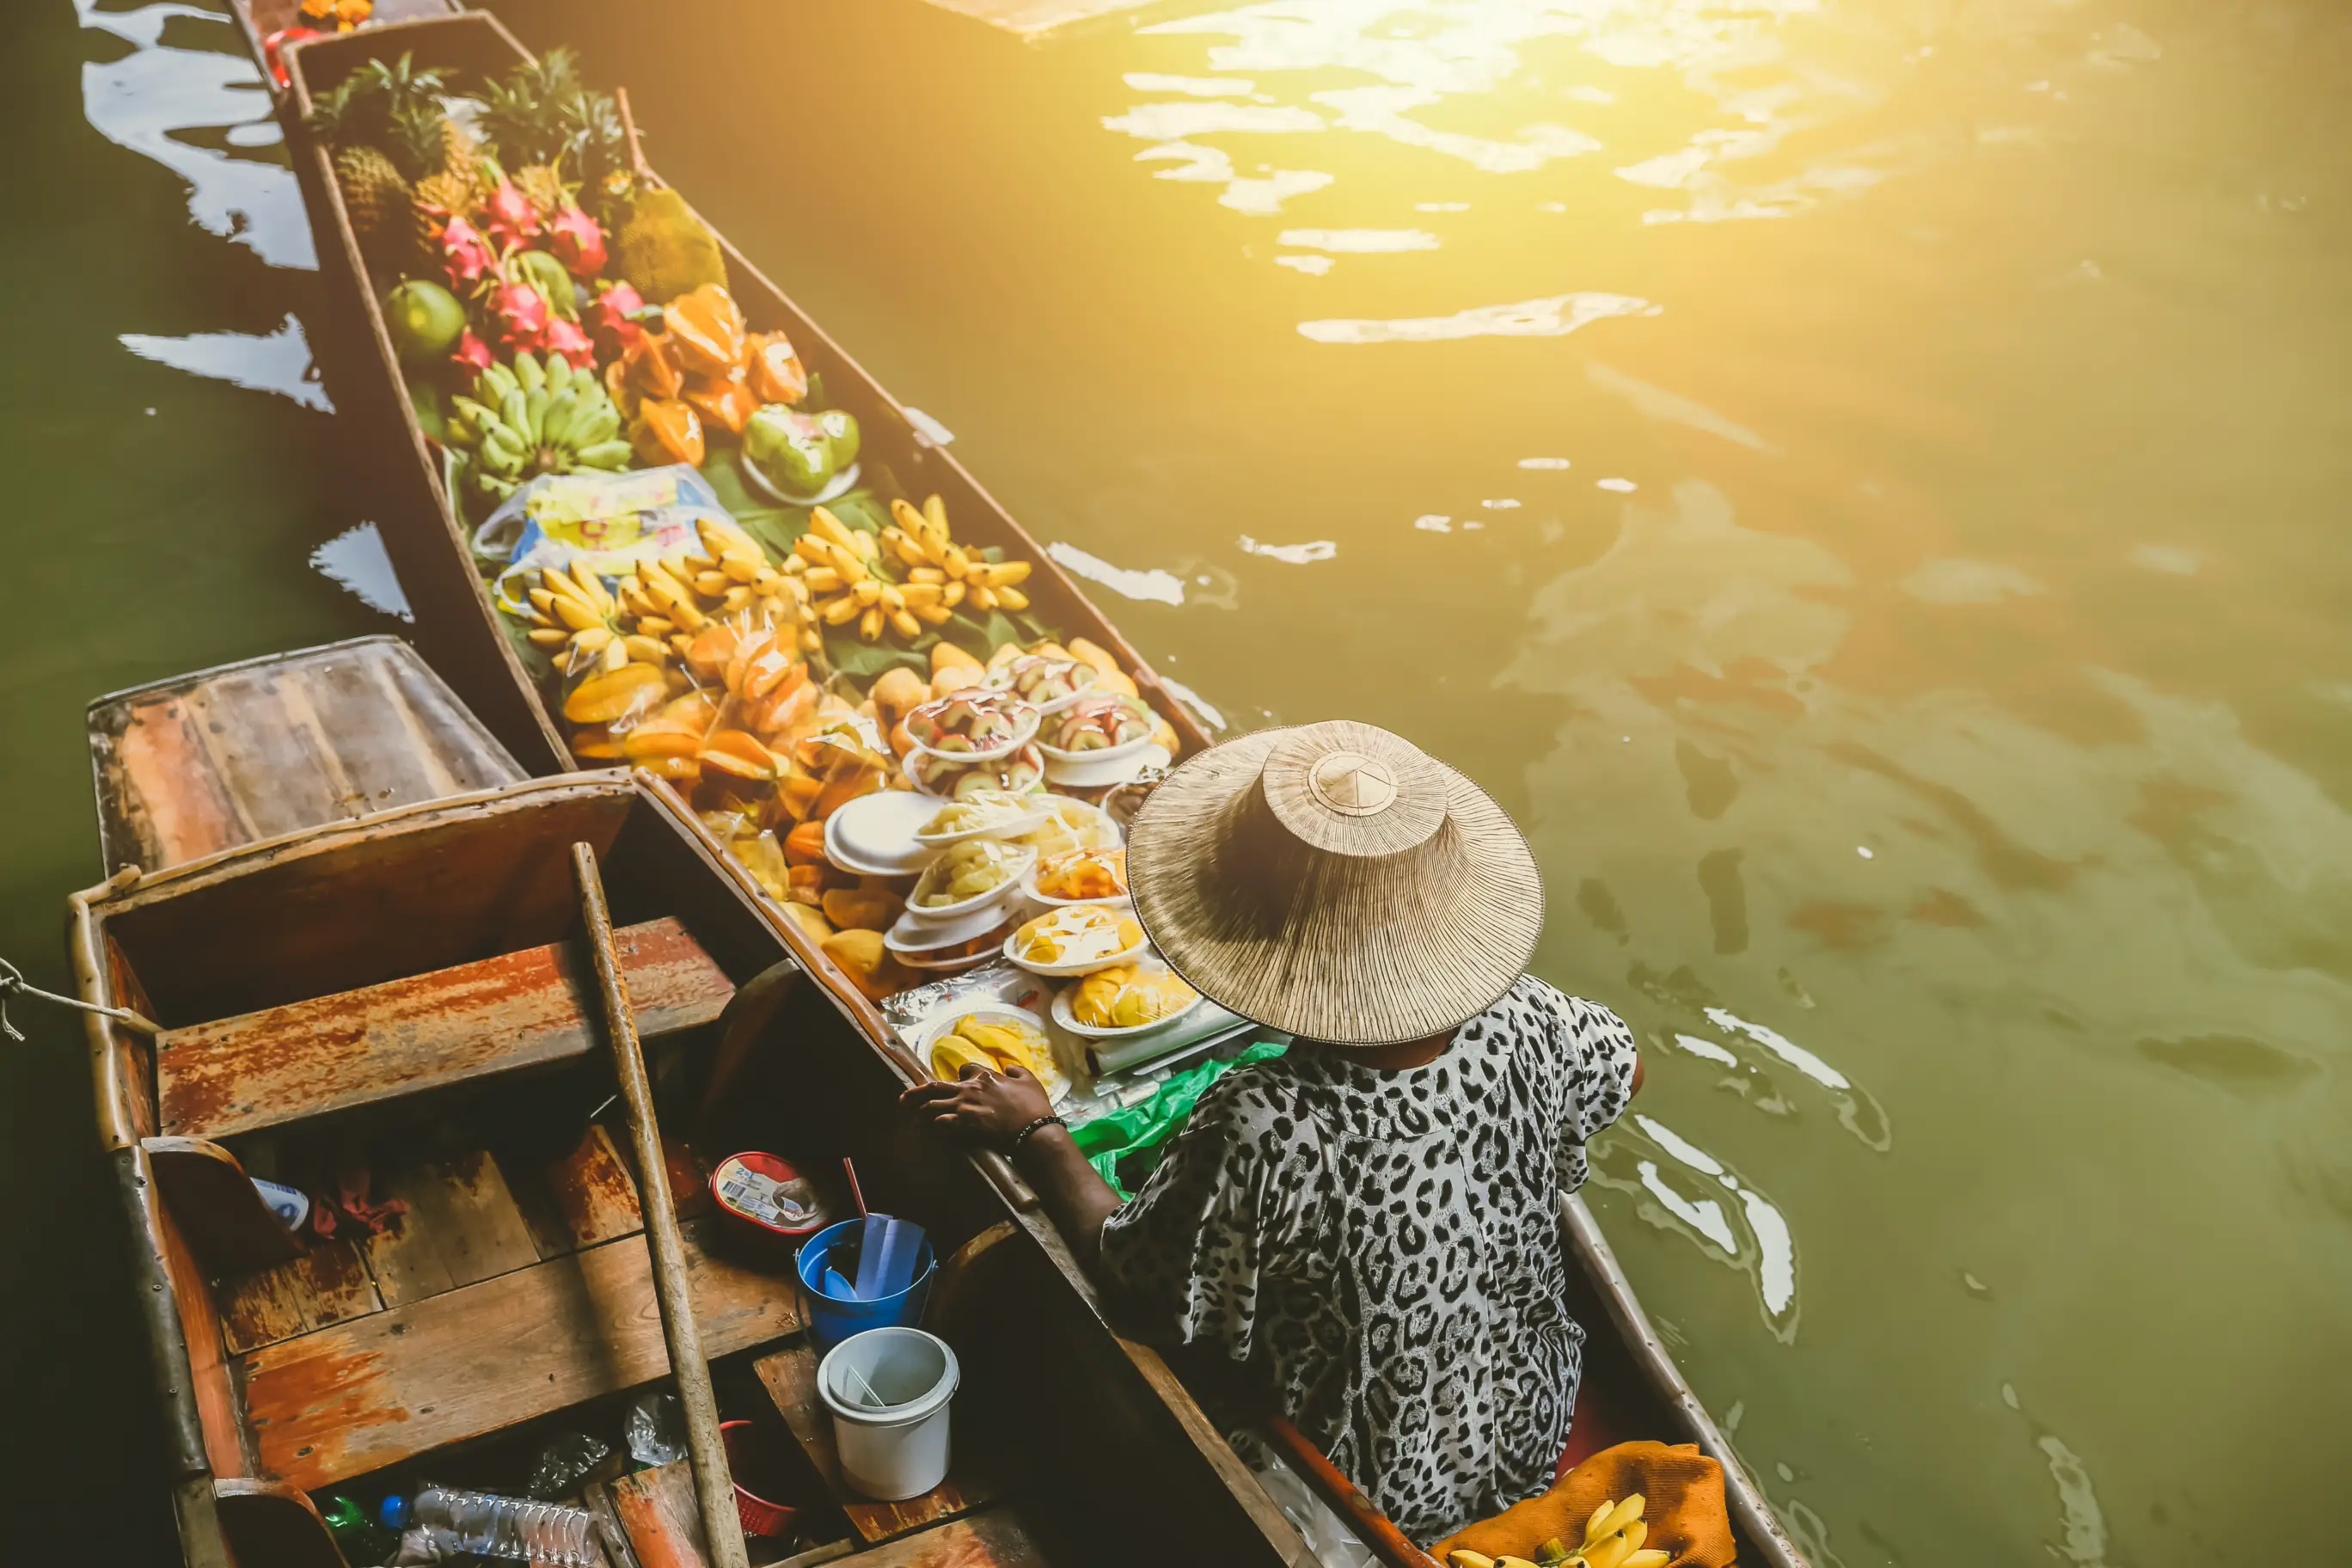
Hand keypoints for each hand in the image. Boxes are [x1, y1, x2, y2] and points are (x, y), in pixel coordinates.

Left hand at [900, 1062, 1053, 1147]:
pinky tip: (925, 1132)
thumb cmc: (1033, 1104)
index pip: (964, 1069)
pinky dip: (930, 1128)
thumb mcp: (1028, 1080)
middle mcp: (969, 1088)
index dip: (959, 1074)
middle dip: (915, 1093)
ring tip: (911, 1121)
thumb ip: (1016, 1071)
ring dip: (919, 1113)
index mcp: (984, 1075)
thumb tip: (1009, 1068)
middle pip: (934, 1087)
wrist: (1033, 1128)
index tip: (958, 1080)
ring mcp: (965, 1107)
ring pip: (932, 1106)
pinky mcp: (965, 1125)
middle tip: (903, 1100)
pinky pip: (940, 1124)